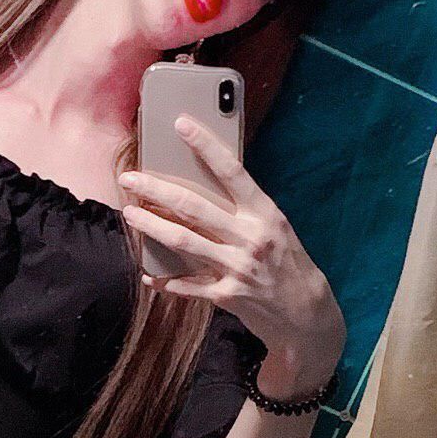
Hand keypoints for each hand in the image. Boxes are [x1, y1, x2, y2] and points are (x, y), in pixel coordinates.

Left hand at [118, 115, 345, 382]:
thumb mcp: (274, 228)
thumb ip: (244, 210)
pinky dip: (166, 281)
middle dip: (157, 190)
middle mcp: (251, 236)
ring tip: (130, 214)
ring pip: (184, 241)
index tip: (181, 124)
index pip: (232, 171)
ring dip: (152, 227)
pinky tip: (148, 276)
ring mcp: (238, 267)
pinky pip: (189, 286)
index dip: (205, 145)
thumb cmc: (287, 263)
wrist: (306, 314)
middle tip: (130, 179)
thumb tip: (204, 186)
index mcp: (265, 212)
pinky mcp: (228, 295)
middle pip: (194, 207)